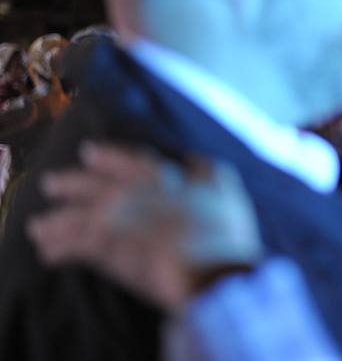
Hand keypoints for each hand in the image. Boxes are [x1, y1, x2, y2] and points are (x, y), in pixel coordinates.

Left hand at [27, 142, 262, 311]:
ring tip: (37, 226)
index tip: (88, 152)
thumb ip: (208, 172)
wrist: (211, 267)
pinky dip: (59, 248)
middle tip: (50, 184)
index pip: (130, 162)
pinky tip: (48, 253)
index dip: (108, 156)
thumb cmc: (225, 231)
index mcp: (164, 179)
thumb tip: (195, 158)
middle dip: (70, 183)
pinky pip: (74, 247)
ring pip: (78, 216)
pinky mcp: (108, 250)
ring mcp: (118, 221)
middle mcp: (134, 194)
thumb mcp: (227, 192)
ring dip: (56, 220)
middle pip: (94, 185)